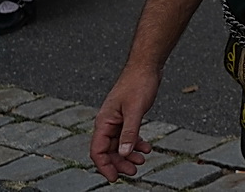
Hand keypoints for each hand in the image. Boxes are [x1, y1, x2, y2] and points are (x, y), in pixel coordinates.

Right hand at [90, 64, 157, 179]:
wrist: (146, 66)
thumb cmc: (138, 83)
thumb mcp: (136, 110)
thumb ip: (130, 132)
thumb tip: (124, 154)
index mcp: (104, 122)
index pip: (98, 151)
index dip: (105, 166)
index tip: (115, 178)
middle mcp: (107, 123)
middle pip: (108, 150)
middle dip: (120, 163)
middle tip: (134, 171)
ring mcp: (117, 120)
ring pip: (119, 144)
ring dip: (129, 155)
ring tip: (142, 161)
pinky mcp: (127, 116)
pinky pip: (128, 136)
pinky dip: (135, 144)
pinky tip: (146, 148)